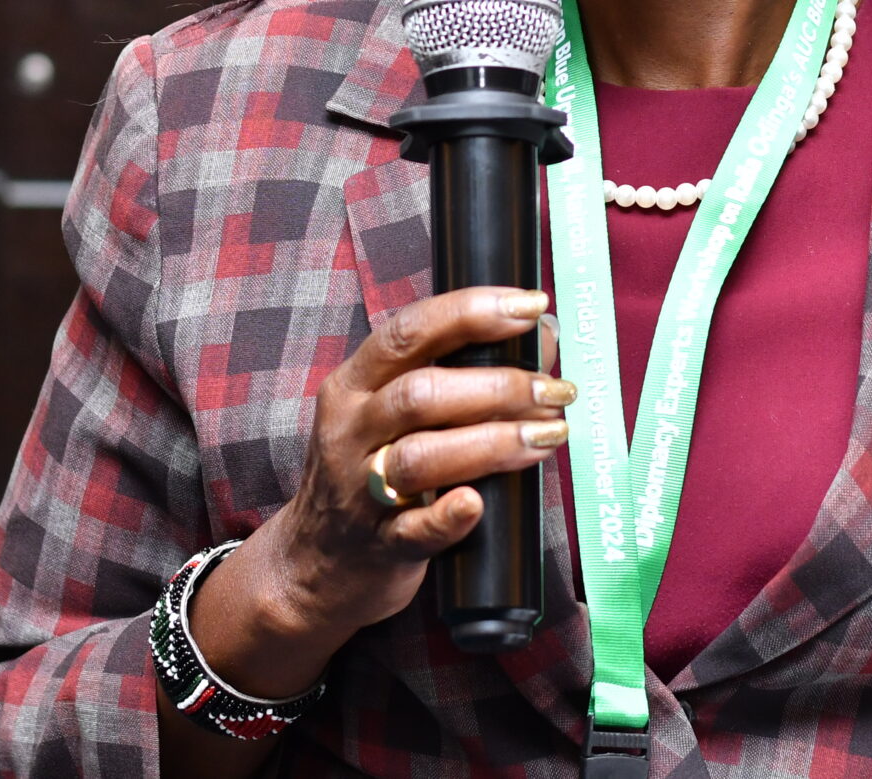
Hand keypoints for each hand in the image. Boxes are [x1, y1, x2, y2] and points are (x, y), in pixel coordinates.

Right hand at [185, 286, 574, 698]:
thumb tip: (544, 333)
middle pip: (419, 394)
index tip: (529, 306)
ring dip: (492, 442)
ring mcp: (360, 491)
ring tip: (549, 435)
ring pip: (419, 458)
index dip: (471, 313)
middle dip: (497, 386)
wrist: (316, 564)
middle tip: (556, 390)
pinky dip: (448, 517)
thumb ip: (457, 373)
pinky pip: (413, 531)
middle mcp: (351, 431)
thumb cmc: (372, 472)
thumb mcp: (393, 414)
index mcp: (355, 385)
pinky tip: (478, 503)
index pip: (409, 333)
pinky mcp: (380, 546)